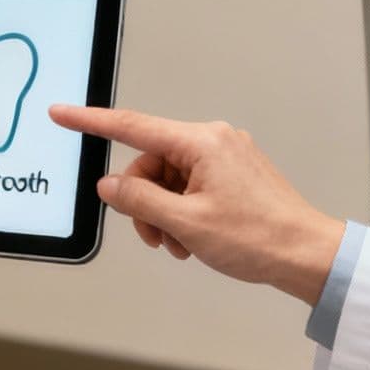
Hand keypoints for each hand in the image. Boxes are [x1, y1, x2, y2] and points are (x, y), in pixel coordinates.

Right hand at [49, 105, 345, 305]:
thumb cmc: (260, 237)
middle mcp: (214, 141)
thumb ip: (139, 201)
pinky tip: (192, 239)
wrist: (307, 255)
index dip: (91, 122)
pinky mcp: (234, 175)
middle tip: (154, 237)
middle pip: (150, 163)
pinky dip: (182, 213)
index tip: (62, 114)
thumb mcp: (186, 223)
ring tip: (179, 244)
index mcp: (202, 142)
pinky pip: (190, 186)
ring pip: (168, 179)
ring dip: (163, 213)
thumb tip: (110, 186)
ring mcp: (226, 157)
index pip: (131, 127)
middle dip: (143, 201)